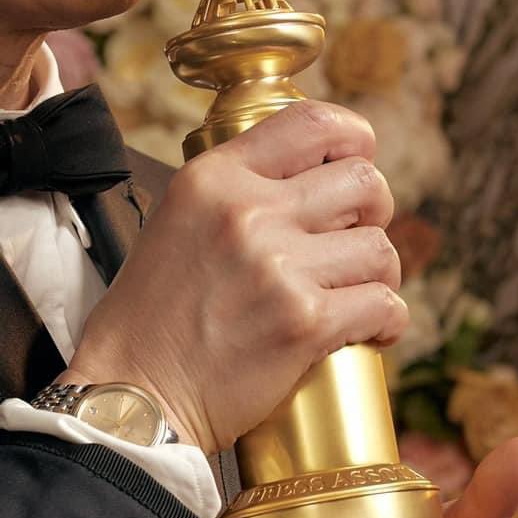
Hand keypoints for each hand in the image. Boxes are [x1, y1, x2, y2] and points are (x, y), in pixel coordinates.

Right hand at [66, 99, 407, 455]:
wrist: (129, 394)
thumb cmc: (149, 321)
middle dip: (375, 213)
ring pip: (380, 248)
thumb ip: (231, 196)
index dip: (355, 140)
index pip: (313, 122)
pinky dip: (388, 322)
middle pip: (363, 182)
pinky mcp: (304, 321)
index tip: (359, 163)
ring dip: (379, 274)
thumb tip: (306, 185)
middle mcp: (247, 211)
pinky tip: (371, 333)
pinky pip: (384, 304)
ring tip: (356, 296)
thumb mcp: (175, 225)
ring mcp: (279, 266)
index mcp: (213, 178)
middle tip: (354, 244)